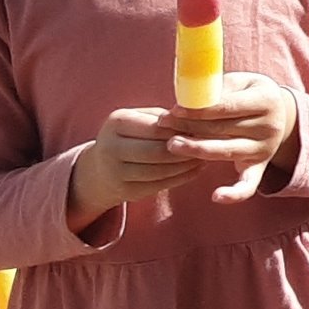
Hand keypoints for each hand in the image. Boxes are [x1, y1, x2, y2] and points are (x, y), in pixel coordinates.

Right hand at [70, 106, 204, 228]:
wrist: (98, 169)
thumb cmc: (128, 135)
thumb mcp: (138, 119)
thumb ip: (163, 117)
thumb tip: (198, 117)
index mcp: (116, 122)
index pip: (156, 127)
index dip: (182, 128)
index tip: (205, 127)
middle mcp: (111, 147)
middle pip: (158, 151)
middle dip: (187, 149)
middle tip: (210, 144)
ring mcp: (115, 172)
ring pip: (161, 170)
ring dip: (187, 164)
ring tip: (206, 156)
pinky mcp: (125, 192)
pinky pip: (160, 185)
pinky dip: (182, 177)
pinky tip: (197, 169)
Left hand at [159, 74, 297, 202]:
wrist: (278, 113)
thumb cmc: (247, 93)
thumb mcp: (239, 82)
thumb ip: (216, 88)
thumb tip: (185, 98)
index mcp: (267, 99)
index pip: (226, 107)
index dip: (198, 109)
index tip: (174, 109)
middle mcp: (270, 126)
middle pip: (223, 129)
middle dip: (190, 126)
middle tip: (163, 124)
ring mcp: (265, 149)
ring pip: (226, 152)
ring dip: (196, 149)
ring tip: (172, 144)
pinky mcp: (259, 167)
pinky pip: (248, 185)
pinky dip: (235, 194)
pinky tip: (216, 197)